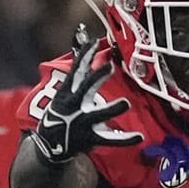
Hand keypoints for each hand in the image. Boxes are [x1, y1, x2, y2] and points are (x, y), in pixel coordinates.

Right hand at [29, 25, 142, 164]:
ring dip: (112, 109)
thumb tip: (83, 52)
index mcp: (68, 93)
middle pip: (86, 89)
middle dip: (97, 78)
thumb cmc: (61, 113)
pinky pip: (110, 139)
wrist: (49, 144)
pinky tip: (139, 136)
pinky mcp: (90, 138)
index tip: (92, 43)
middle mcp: (75, 106)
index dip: (83, 57)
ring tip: (126, 103)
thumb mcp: (64, 94)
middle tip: (110, 66)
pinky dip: (125, 139)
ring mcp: (82, 122)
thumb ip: (78, 76)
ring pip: (99, 115)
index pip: (76, 71)